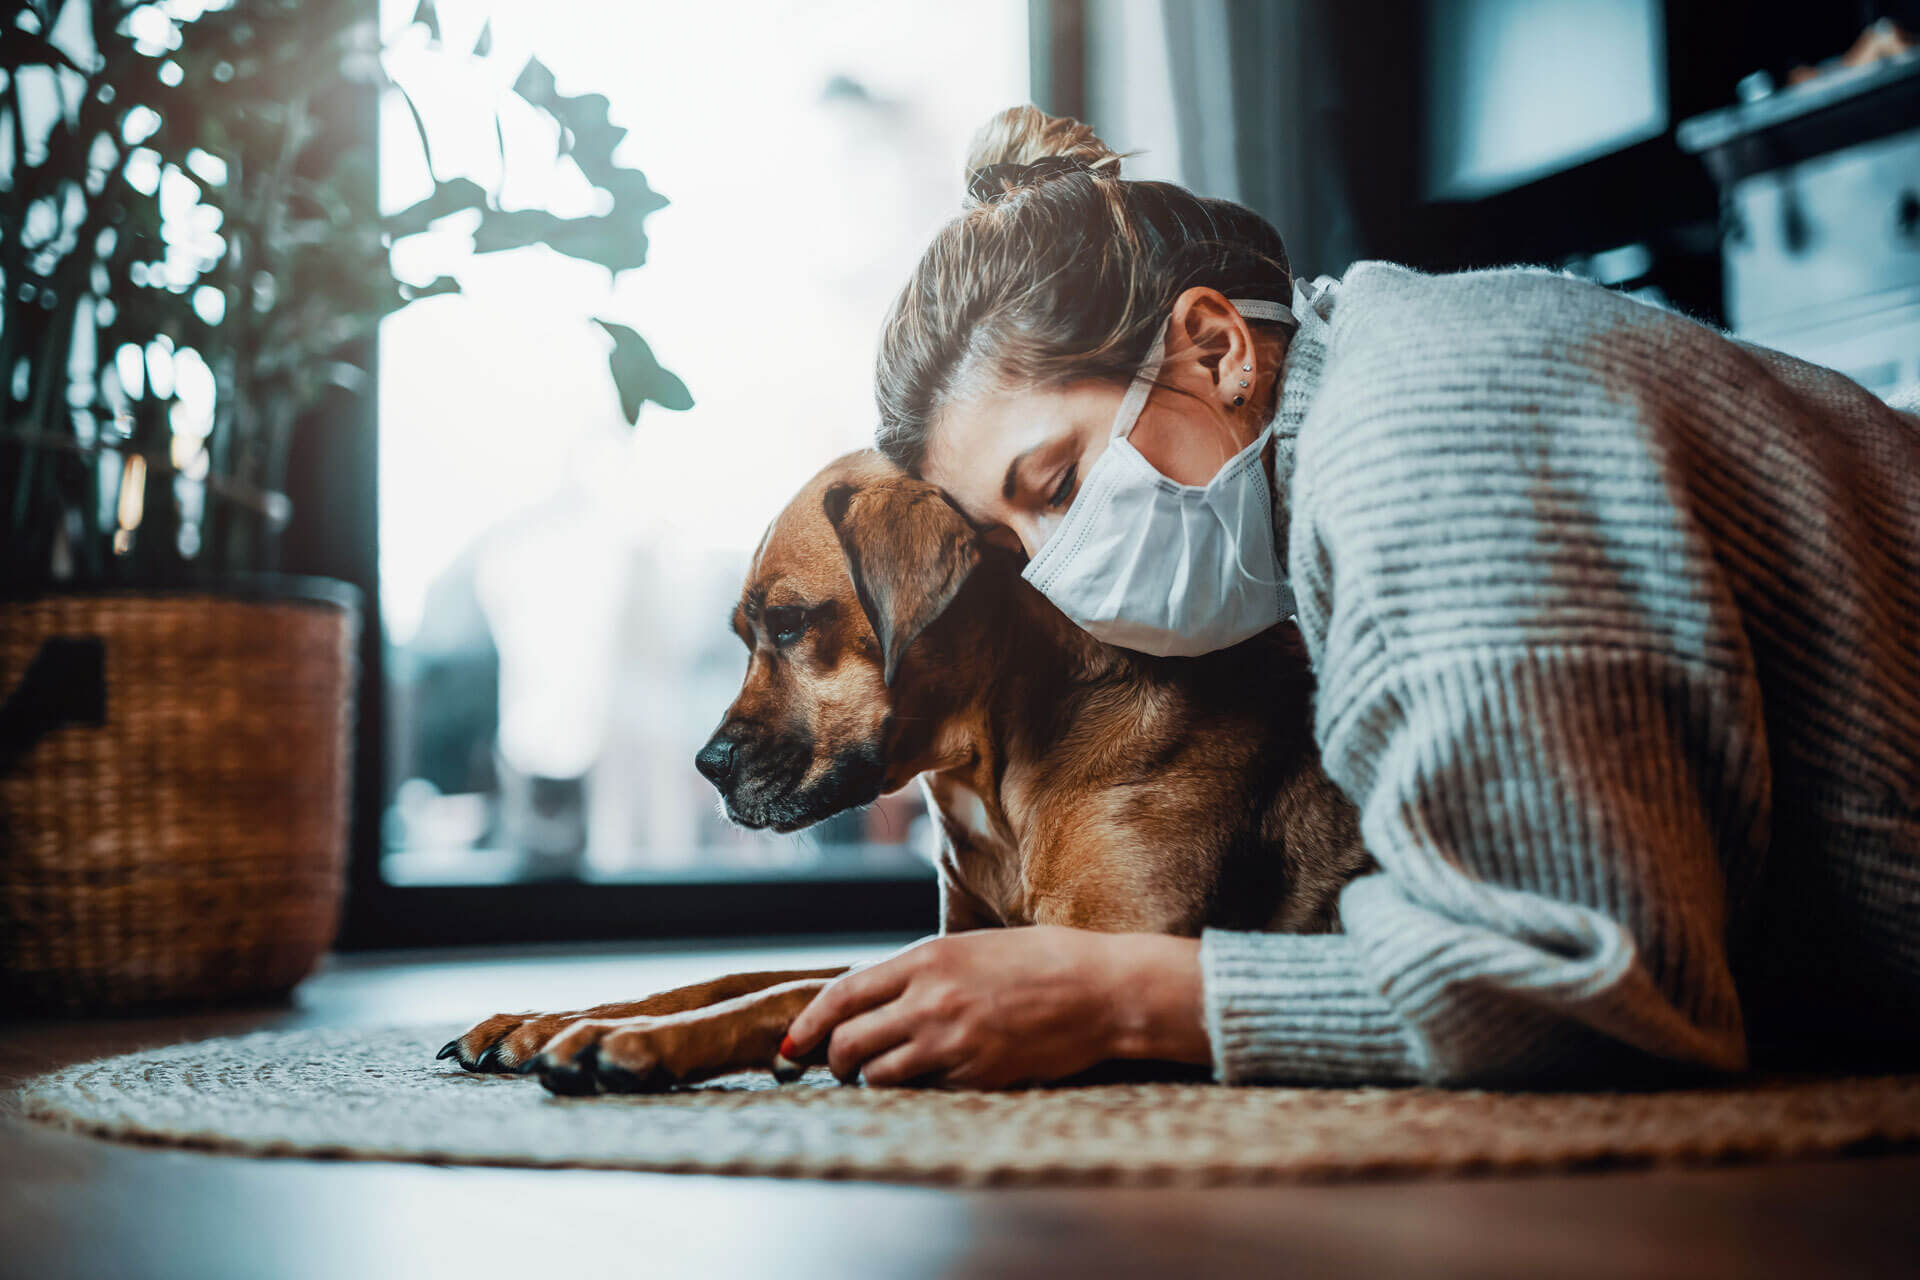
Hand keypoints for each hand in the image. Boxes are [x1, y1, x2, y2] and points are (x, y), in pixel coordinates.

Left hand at [782, 926, 1208, 1088]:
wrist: (1100, 989)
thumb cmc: (1042, 961)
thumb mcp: (972, 948)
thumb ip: (923, 971)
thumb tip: (876, 998)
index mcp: (927, 958)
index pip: (843, 995)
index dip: (808, 1023)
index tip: (793, 1042)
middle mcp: (930, 998)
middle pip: (849, 1041)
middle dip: (834, 1060)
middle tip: (839, 1066)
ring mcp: (952, 1040)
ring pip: (879, 1075)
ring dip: (871, 1080)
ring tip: (883, 1076)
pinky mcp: (976, 1074)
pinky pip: (924, 1092)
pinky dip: (918, 1090)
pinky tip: (933, 1079)